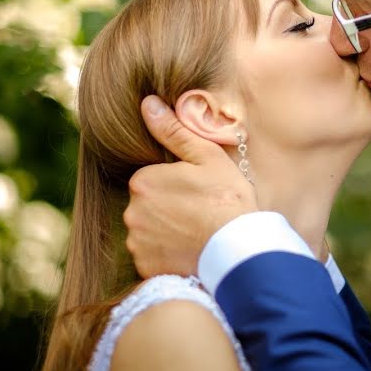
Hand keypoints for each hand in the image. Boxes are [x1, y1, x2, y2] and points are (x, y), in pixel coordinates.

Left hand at [124, 96, 257, 277]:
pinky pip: (151, 257)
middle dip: (167, 208)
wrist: (237, 247)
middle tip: (199, 212)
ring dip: (165, 232)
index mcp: (143, 181)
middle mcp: (132, 212)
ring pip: (147, 231)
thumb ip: (173, 130)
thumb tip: (148, 103)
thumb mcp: (206, 156)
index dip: (175, 184)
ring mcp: (137, 243)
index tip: (198, 192)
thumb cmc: (227, 197)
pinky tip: (189, 250)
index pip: (151, 180)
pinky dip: (166, 254)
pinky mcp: (145, 268)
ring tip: (196, 233)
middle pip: (147, 205)